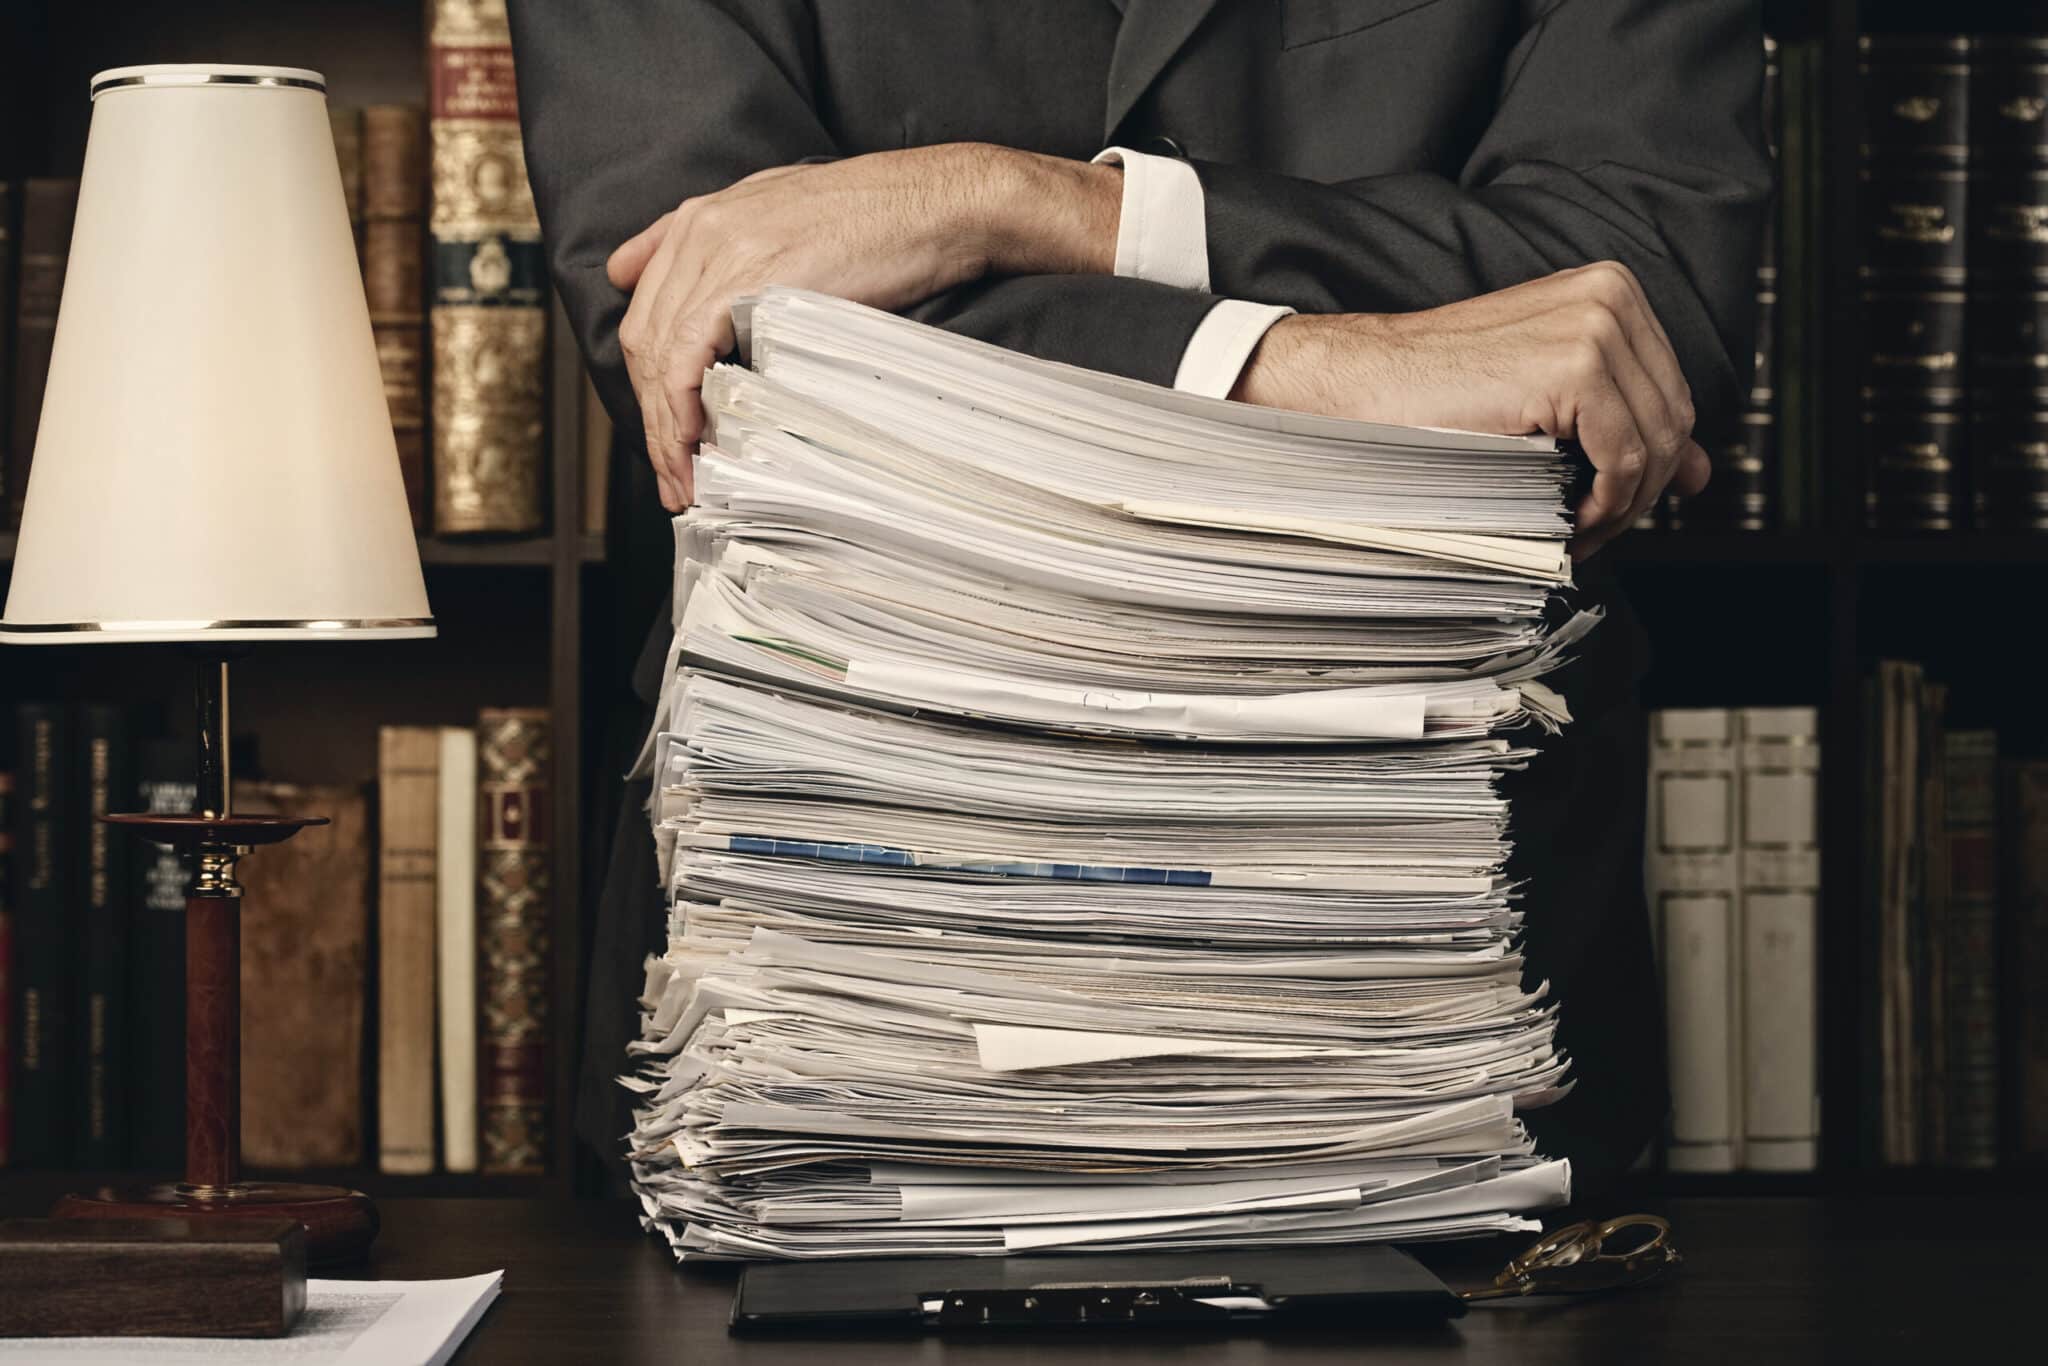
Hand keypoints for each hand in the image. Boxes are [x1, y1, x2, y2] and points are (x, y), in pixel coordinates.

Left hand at [608, 144, 1120, 509]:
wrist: (940, 205)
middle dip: (650, 418)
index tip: (668, 435)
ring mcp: (718, 251)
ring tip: (686, 481)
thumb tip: (686, 293)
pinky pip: (686, 358)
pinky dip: (682, 411)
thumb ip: (732, 250)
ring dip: (666, 429)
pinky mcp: (746, 277)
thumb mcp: (791, 219)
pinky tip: (694, 447)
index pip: (647, 313)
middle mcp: (699, 231)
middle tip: (674, 477)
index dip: (648, 384)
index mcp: (702, 217)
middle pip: (642, 340)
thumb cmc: (885, 219)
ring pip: (658, 357)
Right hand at [1230, 263, 1708, 557]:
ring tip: (1575, 533)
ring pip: (1656, 446)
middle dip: (1641, 492)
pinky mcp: (1576, 365)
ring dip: (1621, 506)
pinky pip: (1626, 458)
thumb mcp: (1549, 405)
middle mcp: (1612, 295)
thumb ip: (1629, 425)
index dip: (1655, 467)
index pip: (1672, 395)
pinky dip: (1604, 504)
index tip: (1616, 508)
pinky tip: (1566, 520)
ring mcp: (1597, 324)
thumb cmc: (1437, 398)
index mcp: (1610, 291)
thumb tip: (1703, 474)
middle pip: (1673, 421)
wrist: (1360, 386)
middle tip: (1591, 531)